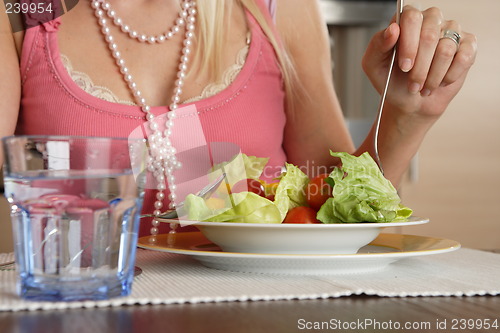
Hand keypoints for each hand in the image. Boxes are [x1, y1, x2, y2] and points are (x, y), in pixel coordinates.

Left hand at [362, 5, 476, 118]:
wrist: (411, 102)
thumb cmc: (392, 80)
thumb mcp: (374, 66)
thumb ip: (378, 45)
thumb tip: (393, 29)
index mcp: (406, 20)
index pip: (411, 17)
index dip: (409, 44)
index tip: (404, 66)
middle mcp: (430, 20)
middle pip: (429, 35)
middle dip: (420, 67)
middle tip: (413, 83)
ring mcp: (451, 31)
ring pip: (446, 49)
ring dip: (432, 76)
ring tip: (423, 86)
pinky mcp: (467, 45)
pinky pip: (464, 57)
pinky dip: (449, 76)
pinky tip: (440, 81)